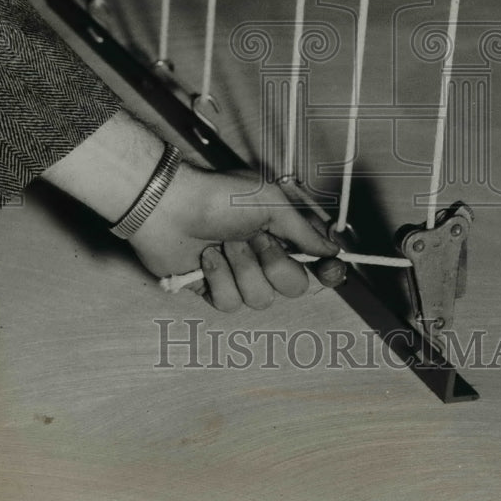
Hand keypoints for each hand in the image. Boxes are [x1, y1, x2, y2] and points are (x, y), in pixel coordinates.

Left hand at [130, 164, 345, 310]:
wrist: (168, 207)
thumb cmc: (217, 196)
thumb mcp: (270, 203)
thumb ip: (304, 231)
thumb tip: (331, 249)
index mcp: (281, 231)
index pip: (316, 261)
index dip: (327, 271)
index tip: (329, 270)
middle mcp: (264, 254)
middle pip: (294, 287)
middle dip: (274, 265)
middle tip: (255, 240)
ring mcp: (239, 273)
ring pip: (261, 299)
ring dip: (242, 269)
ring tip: (223, 243)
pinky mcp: (213, 288)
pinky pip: (230, 303)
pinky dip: (218, 278)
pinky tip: (206, 257)